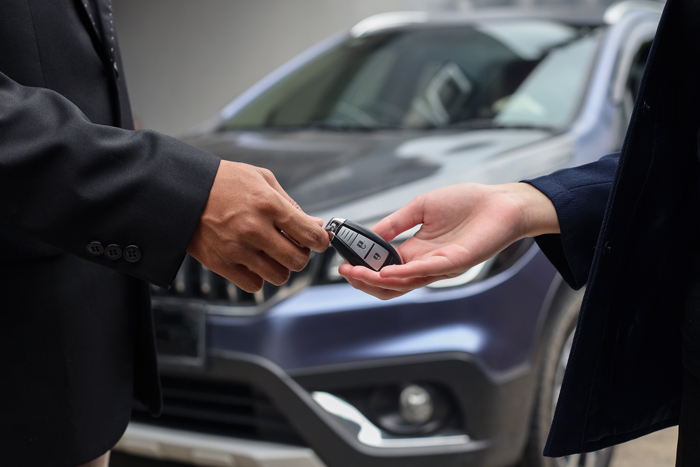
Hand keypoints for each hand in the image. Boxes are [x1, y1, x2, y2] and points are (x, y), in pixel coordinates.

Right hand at [187, 160, 328, 291]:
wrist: (183, 190)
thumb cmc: (224, 182)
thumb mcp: (262, 179)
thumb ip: (291, 204)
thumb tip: (315, 224)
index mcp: (269, 205)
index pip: (311, 235)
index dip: (320, 241)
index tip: (317, 240)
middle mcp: (255, 229)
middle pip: (298, 261)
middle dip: (301, 255)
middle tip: (292, 246)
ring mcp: (238, 249)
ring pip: (279, 276)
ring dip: (279, 267)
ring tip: (270, 253)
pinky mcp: (221, 263)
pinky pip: (254, 284)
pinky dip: (257, 276)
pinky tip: (252, 260)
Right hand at [339, 182, 558, 298]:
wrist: (501, 202)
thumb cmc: (466, 203)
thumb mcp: (421, 207)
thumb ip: (396, 222)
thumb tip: (369, 233)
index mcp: (417, 250)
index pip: (384, 267)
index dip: (364, 267)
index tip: (344, 261)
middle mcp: (426, 262)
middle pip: (390, 283)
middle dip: (364, 280)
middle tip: (345, 272)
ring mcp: (440, 265)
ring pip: (404, 282)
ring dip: (377, 280)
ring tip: (356, 273)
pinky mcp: (456, 261)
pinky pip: (426, 271)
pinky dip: (404, 272)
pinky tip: (385, 270)